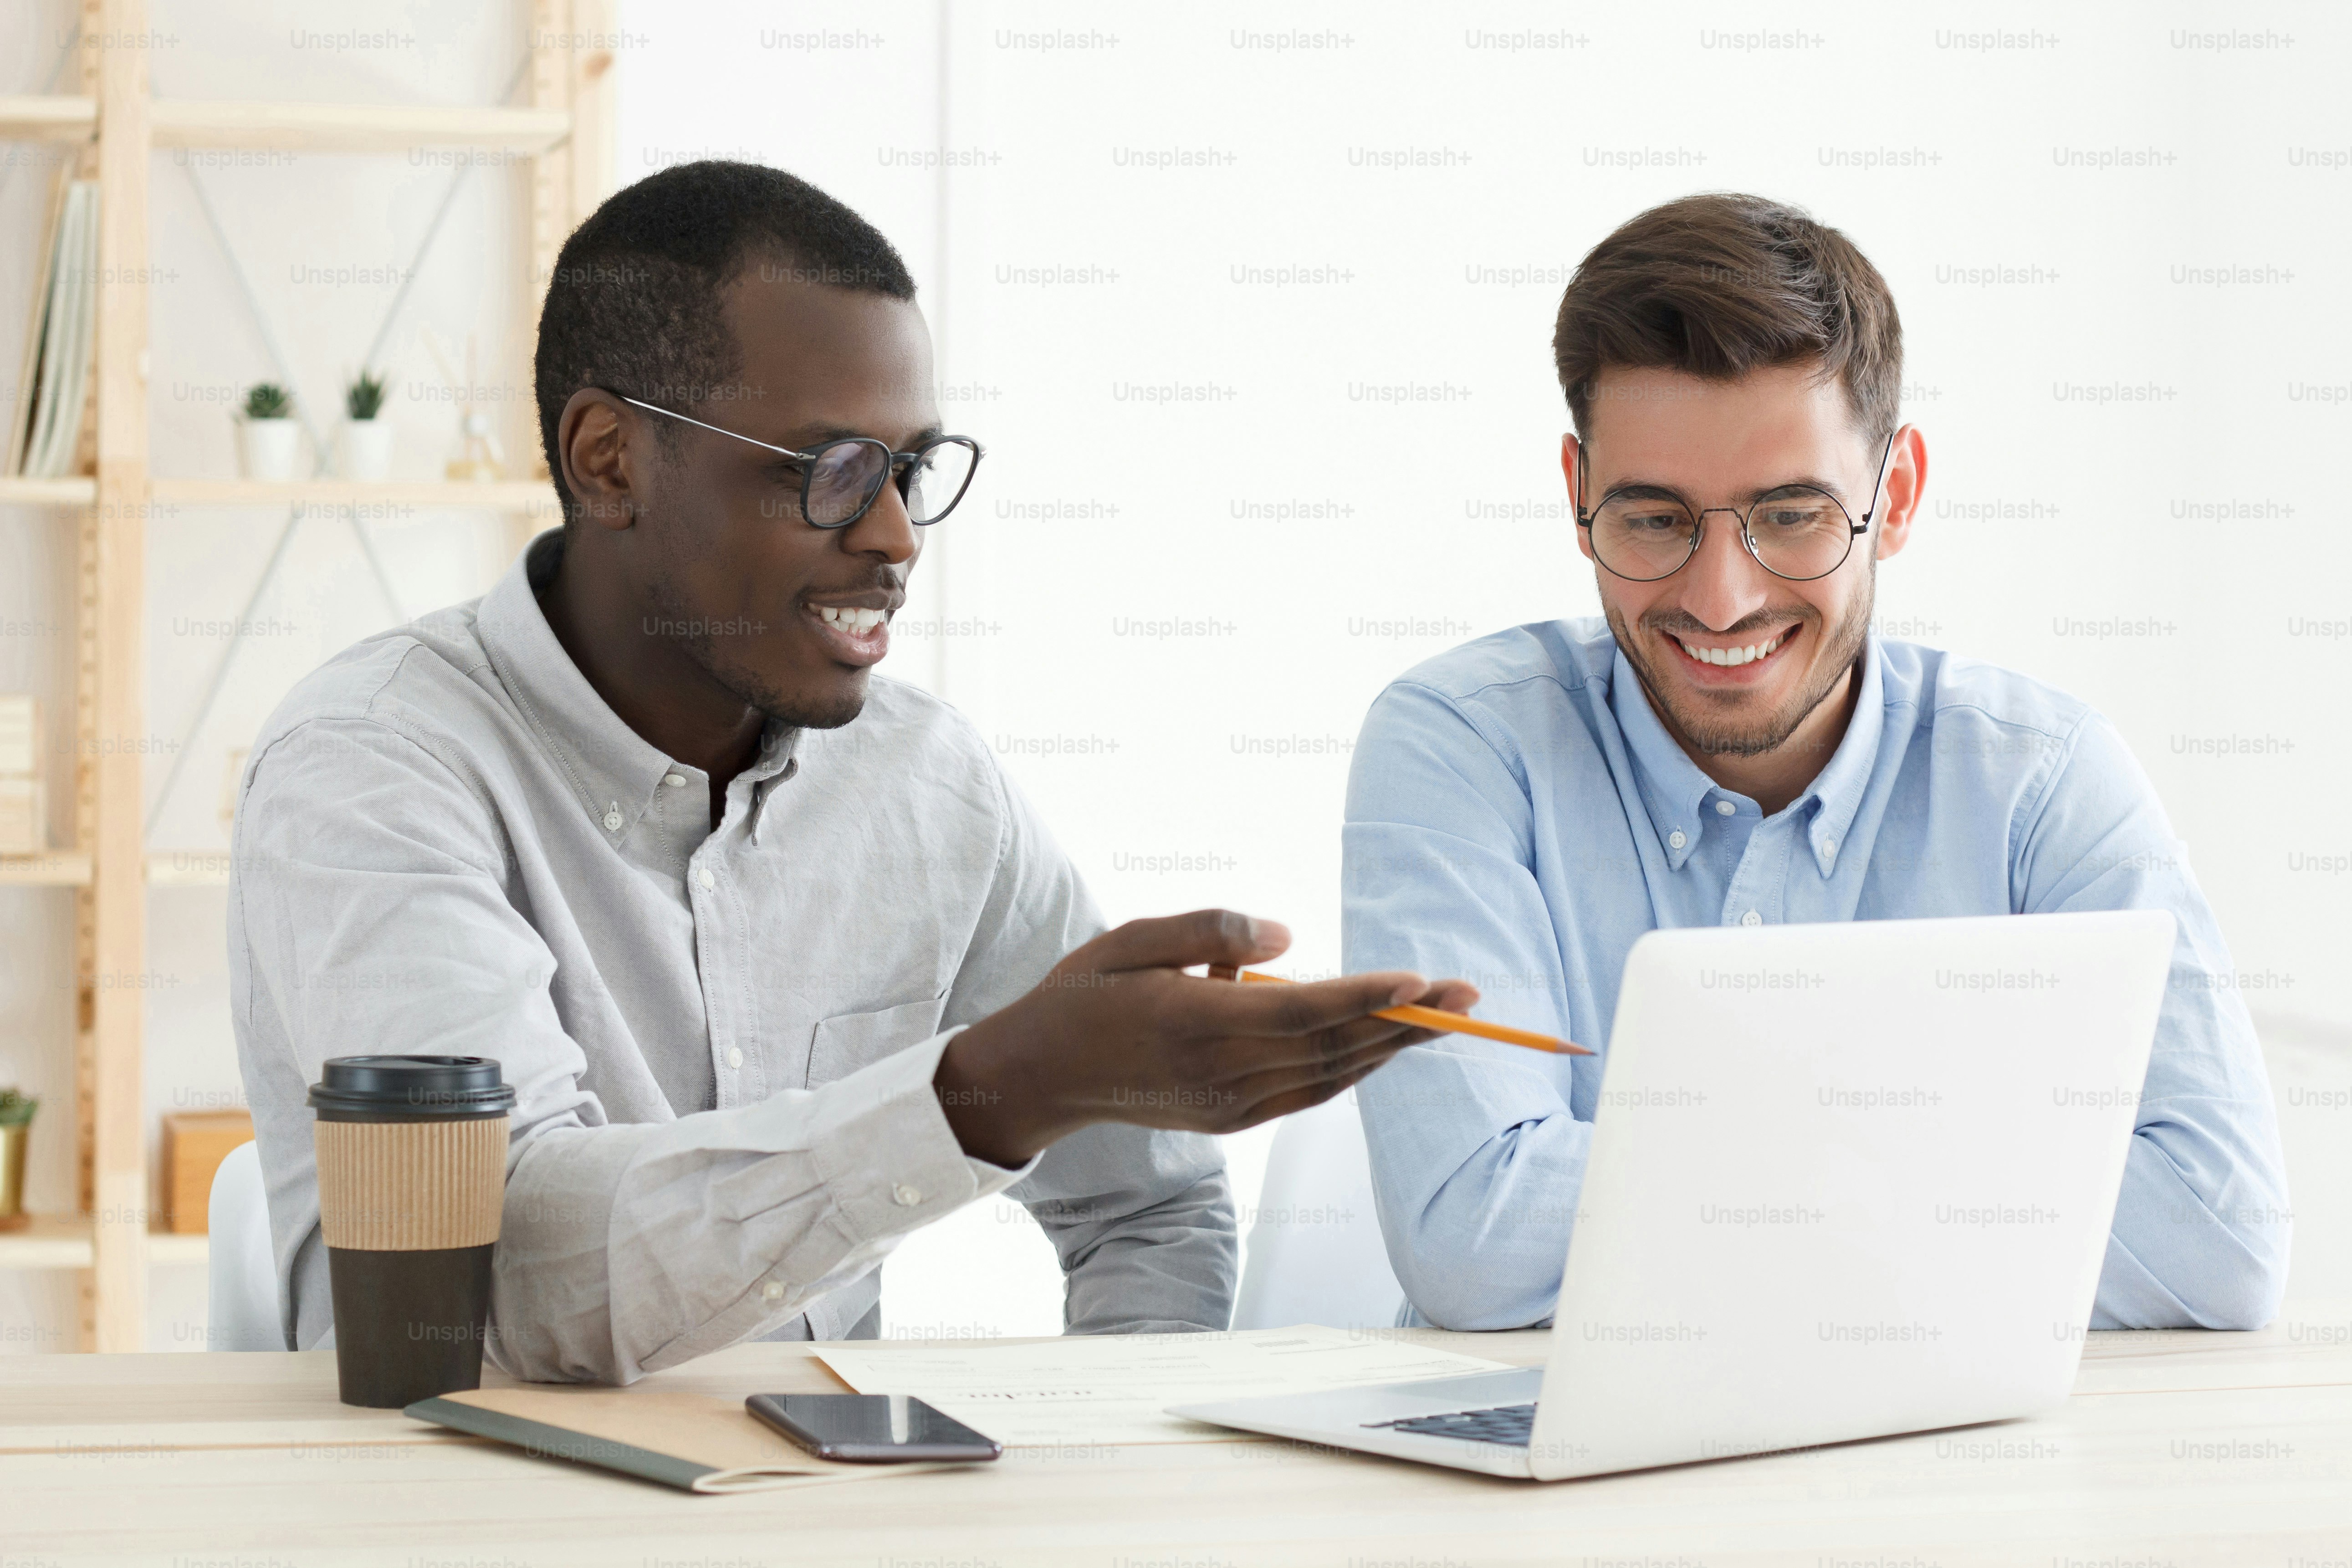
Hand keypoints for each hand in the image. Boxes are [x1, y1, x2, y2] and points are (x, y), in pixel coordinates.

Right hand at [933, 909, 1479, 1165]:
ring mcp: (1228, 1105)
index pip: (1300, 1012)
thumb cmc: (1086, 991)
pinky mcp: (1231, 1120)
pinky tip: (1388, 1041)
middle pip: (1331, 1047)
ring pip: (1331, 1075)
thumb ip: (1211, 929)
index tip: (1419, 978)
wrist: (1044, 1074)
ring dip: (1393, 1046)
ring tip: (1449, 1016)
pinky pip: (1309, 1092)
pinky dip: (1354, 1066)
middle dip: (1407, 1020)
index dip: (1364, 997)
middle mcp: (1218, 1073)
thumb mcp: (1131, 938)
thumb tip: (1290, 937)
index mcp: (1192, 1022)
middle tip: (1472, 994)